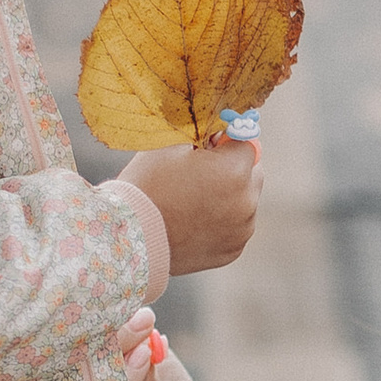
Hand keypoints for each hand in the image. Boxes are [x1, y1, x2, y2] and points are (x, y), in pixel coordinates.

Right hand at [122, 134, 261, 275]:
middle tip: (199, 172)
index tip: (207, 146)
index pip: (247, 142)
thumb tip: (219, 129)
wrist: (128, 237)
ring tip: (192, 200)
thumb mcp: (171, 144)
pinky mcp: (233, 251)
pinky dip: (222, 221)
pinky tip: (193, 221)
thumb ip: (202, 130)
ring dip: (230, 195)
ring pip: (245, 201)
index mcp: (235, 170)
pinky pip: (235, 226)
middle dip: (232, 167)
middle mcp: (246, 202)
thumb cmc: (146, 184)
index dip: (226, 141)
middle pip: (252, 172)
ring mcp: (241, 230)